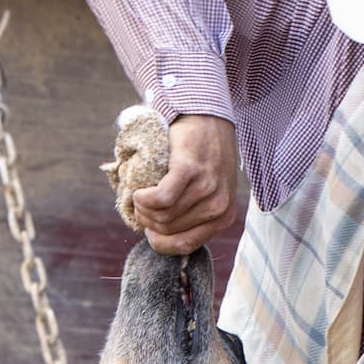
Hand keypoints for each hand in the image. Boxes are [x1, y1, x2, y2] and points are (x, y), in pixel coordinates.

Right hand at [133, 114, 238, 254]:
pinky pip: (161, 198)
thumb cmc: (204, 157)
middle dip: (147, 222)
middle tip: (141, 205)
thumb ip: (194, 215)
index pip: (184, 246)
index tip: (150, 228)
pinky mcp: (190, 169)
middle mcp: (219, 206)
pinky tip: (141, 191)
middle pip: (169, 230)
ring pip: (163, 216)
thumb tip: (160, 236)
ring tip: (140, 196)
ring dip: (142, 209)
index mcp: (223, 218)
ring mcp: (207, 188)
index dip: (159, 240)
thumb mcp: (209, 192)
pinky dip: (145, 198)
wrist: (208, 117)